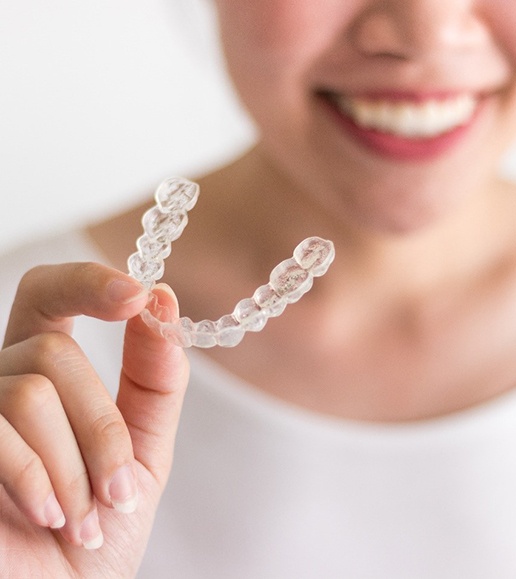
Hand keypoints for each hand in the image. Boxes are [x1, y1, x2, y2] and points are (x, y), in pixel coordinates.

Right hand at [0, 263, 188, 577]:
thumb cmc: (98, 530)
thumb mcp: (142, 451)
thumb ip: (154, 381)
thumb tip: (163, 300)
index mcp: (45, 378)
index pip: (49, 298)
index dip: (87, 283)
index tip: (139, 296)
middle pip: (53, 354)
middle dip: (101, 426)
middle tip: (120, 490)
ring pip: (30, 392)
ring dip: (76, 466)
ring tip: (83, 518)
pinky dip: (38, 479)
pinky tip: (51, 517)